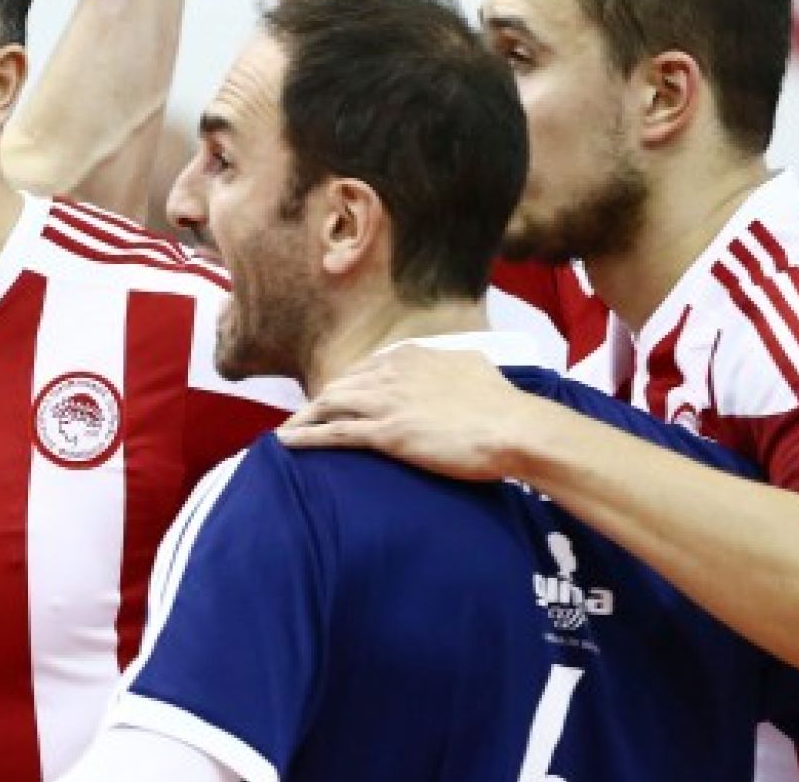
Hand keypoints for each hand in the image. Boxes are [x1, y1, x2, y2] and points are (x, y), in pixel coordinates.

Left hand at [278, 346, 538, 481]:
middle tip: (302, 418)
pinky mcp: (385, 433)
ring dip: (303, 419)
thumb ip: (452, 362)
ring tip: (285, 431)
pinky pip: (334, 433)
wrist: (513, 428)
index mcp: (410, 356)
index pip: (364, 370)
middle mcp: (391, 374)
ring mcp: (385, 403)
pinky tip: (285, 442)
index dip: (348, 387)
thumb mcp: (473, 365)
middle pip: (340, 386)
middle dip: (318, 403)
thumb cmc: (501, 403)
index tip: (337, 400)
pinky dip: (306, 437)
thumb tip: (454, 362)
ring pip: (329, 406)